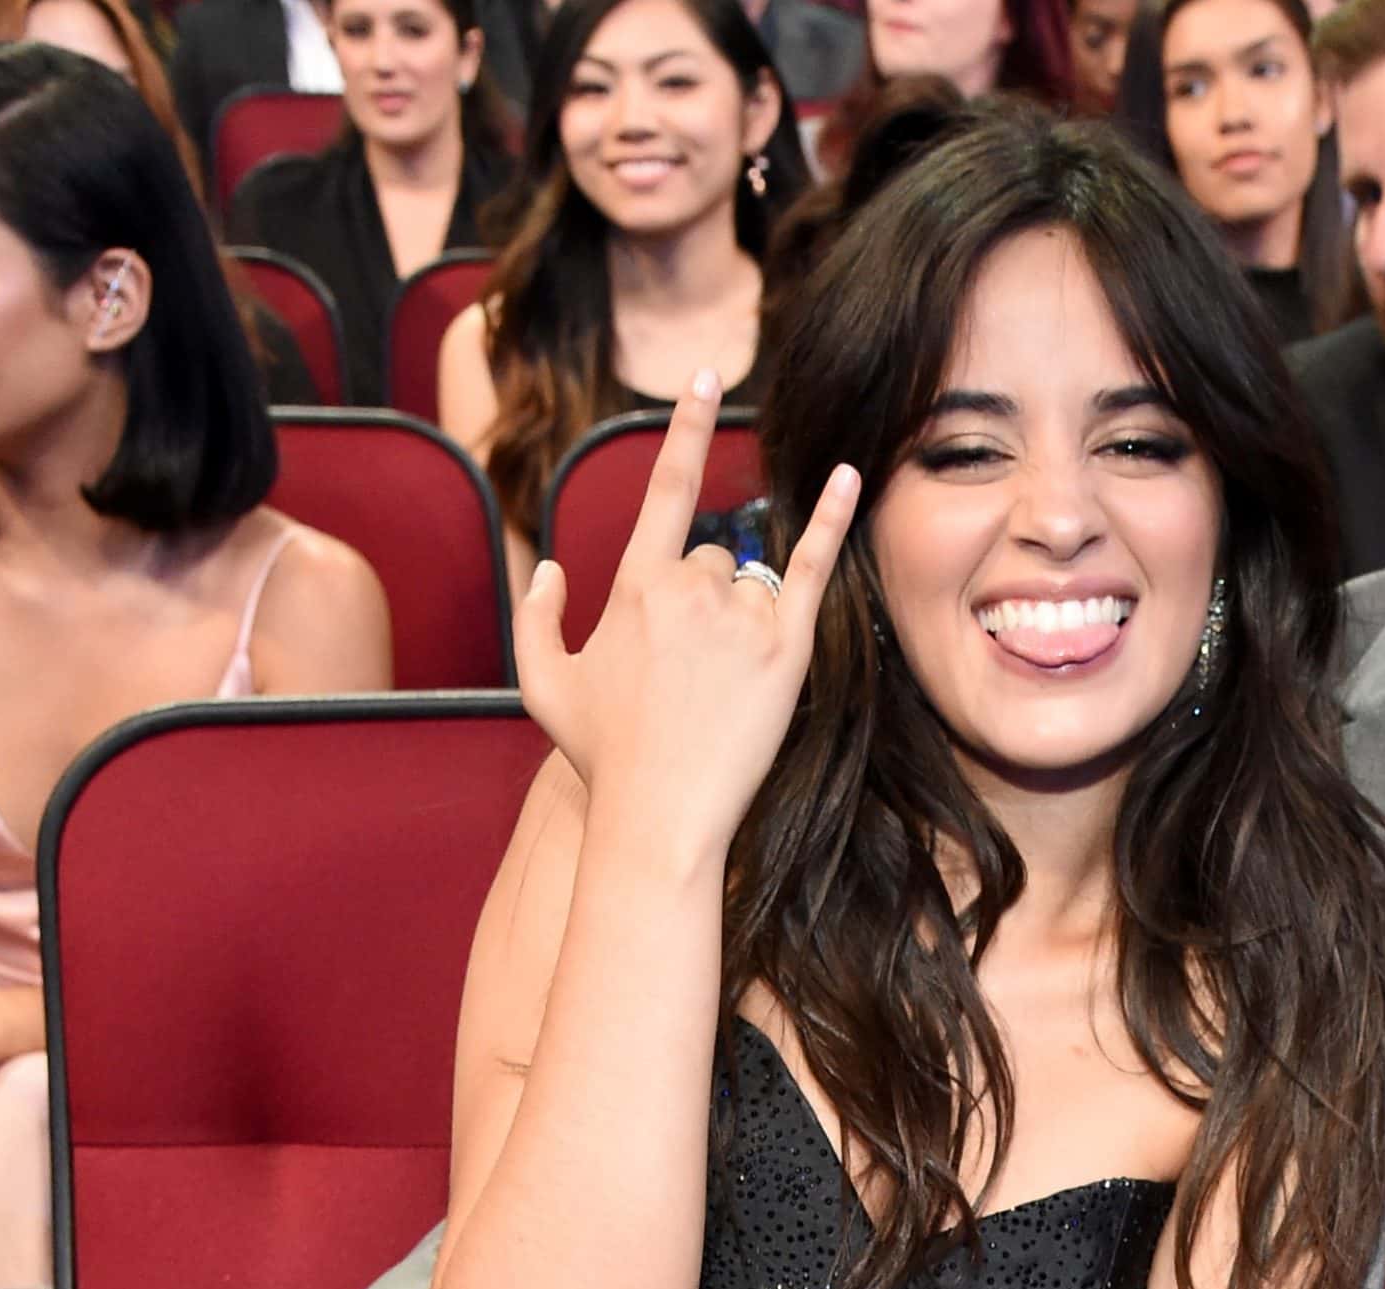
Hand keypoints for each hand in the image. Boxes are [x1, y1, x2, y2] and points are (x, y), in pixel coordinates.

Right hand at [512, 371, 860, 863]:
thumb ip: (536, 618)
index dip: (687, 428)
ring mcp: (742, 616)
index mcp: (633, 586)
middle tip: (691, 674)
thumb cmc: (602, 756)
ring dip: (742, 618)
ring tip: (720, 687)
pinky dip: (830, 520)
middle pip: (715, 559)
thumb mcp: (544, 685)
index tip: (706, 379)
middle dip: (706, 601)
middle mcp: (689, 588)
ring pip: (752, 584)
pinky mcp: (787, 648)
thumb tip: (552, 567)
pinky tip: (847, 474)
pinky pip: (811, 569)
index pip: (665, 489)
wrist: (659, 813)